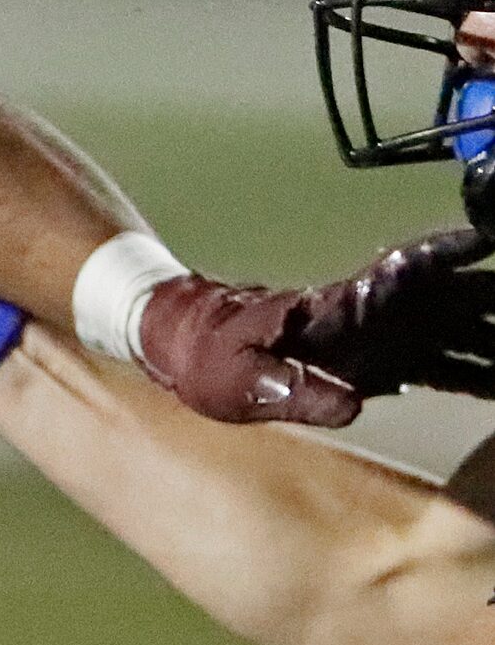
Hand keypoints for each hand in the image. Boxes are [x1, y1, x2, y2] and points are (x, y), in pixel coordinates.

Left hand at [137, 230, 494, 425]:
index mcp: (339, 309)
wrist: (181, 348)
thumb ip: (291, 389)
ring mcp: (380, 337)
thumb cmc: (205, 356)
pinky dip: (479, 372)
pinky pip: (443, 363)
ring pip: (459, 332)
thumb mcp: (237, 379)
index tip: (485, 238)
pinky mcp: (379, 362)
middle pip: (454, 299)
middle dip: (494, 299)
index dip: (447, 256)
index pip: (406, 274)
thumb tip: (350, 406)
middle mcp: (371, 315)